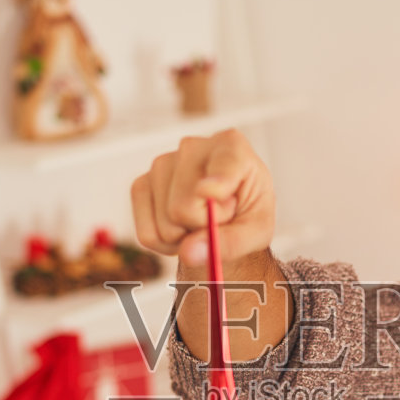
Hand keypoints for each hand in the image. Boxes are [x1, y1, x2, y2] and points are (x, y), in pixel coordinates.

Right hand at [131, 129, 276, 274]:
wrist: (229, 213)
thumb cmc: (248, 214)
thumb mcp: (258, 231)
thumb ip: (231, 243)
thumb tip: (188, 252)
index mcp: (231, 146)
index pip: (222, 166)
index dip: (215, 183)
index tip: (209, 192)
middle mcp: (192, 147)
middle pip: (184, 208)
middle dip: (203, 228)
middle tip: (219, 219)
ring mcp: (161, 163)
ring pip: (165, 225)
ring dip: (185, 238)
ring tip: (201, 221)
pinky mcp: (141, 184)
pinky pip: (147, 235)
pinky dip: (165, 244)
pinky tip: (181, 228)